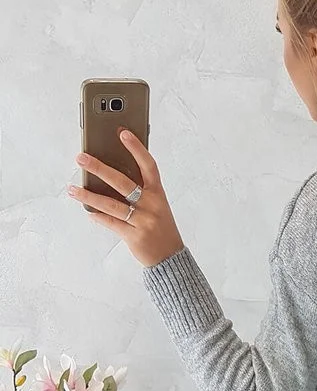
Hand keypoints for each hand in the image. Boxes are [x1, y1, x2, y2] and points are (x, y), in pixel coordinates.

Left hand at [68, 130, 183, 268]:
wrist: (169, 257)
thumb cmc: (160, 228)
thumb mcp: (156, 206)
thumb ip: (140, 191)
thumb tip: (111, 175)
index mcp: (158, 193)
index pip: (148, 165)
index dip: (136, 148)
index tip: (123, 133)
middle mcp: (151, 205)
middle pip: (122, 182)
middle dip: (99, 168)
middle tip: (81, 158)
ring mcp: (143, 221)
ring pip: (111, 204)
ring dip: (89, 196)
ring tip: (73, 189)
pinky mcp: (134, 236)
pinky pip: (112, 223)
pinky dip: (98, 216)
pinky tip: (88, 211)